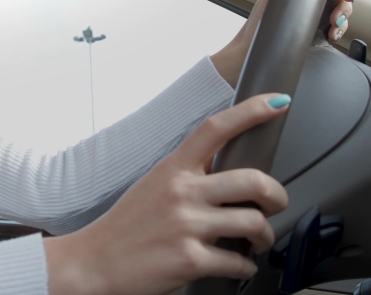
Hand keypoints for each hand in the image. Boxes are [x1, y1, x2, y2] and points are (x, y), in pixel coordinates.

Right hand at [43, 94, 290, 294]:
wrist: (93, 261)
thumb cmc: (124, 226)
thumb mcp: (152, 185)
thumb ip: (186, 176)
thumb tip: (224, 173)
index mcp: (172, 169)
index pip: (215, 129)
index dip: (251, 111)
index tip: (277, 102)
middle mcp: (181, 192)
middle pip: (253, 180)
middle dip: (277, 196)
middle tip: (274, 205)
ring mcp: (187, 226)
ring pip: (254, 223)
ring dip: (264, 236)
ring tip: (256, 241)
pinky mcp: (190, 260)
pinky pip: (239, 262)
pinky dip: (245, 266)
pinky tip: (236, 265)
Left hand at [211, 0, 355, 86]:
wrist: (249, 53)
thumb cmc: (256, 26)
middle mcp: (307, 3)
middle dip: (344, 8)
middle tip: (334, 19)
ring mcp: (312, 20)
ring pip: (340, 16)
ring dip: (342, 23)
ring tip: (332, 31)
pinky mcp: (313, 36)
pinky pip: (334, 31)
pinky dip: (338, 33)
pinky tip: (332, 37)